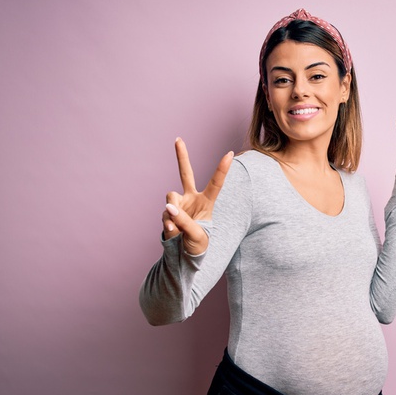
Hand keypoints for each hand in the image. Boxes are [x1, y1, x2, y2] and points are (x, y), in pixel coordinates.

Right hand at [163, 137, 232, 254]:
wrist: (184, 255)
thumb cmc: (198, 244)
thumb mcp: (197, 235)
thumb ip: (183, 221)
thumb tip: (168, 207)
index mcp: (207, 202)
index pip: (216, 183)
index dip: (222, 169)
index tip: (230, 153)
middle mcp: (192, 199)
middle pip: (186, 174)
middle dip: (181, 156)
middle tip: (178, 139)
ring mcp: (178, 204)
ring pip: (171, 198)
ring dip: (173, 212)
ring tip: (177, 228)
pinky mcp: (167, 212)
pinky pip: (165, 213)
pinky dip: (168, 224)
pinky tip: (173, 232)